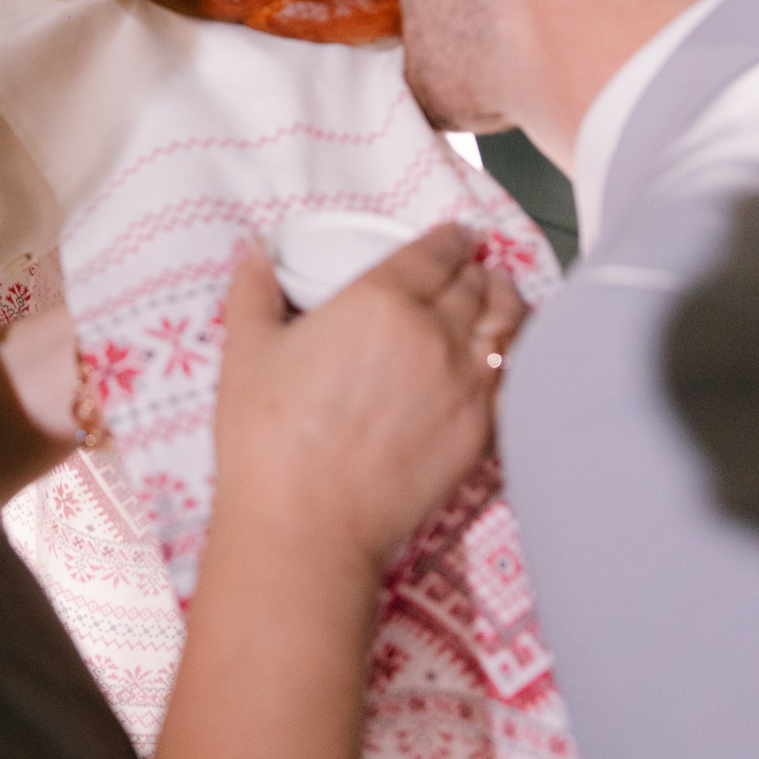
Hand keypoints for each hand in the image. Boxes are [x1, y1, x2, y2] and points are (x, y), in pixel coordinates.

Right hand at [213, 225, 525, 576]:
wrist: (307, 523)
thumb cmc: (267, 437)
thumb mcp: (246, 351)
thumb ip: (253, 291)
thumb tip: (253, 250)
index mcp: (378, 300)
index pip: (434, 252)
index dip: (449, 238)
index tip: (455, 235)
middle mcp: (434, 332)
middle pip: (476, 283)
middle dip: (476, 267)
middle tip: (471, 266)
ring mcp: (465, 383)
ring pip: (507, 323)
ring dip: (505, 301)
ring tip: (498, 298)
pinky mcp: (482, 430)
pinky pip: (512, 374)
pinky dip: (511, 353)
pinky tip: (498, 355)